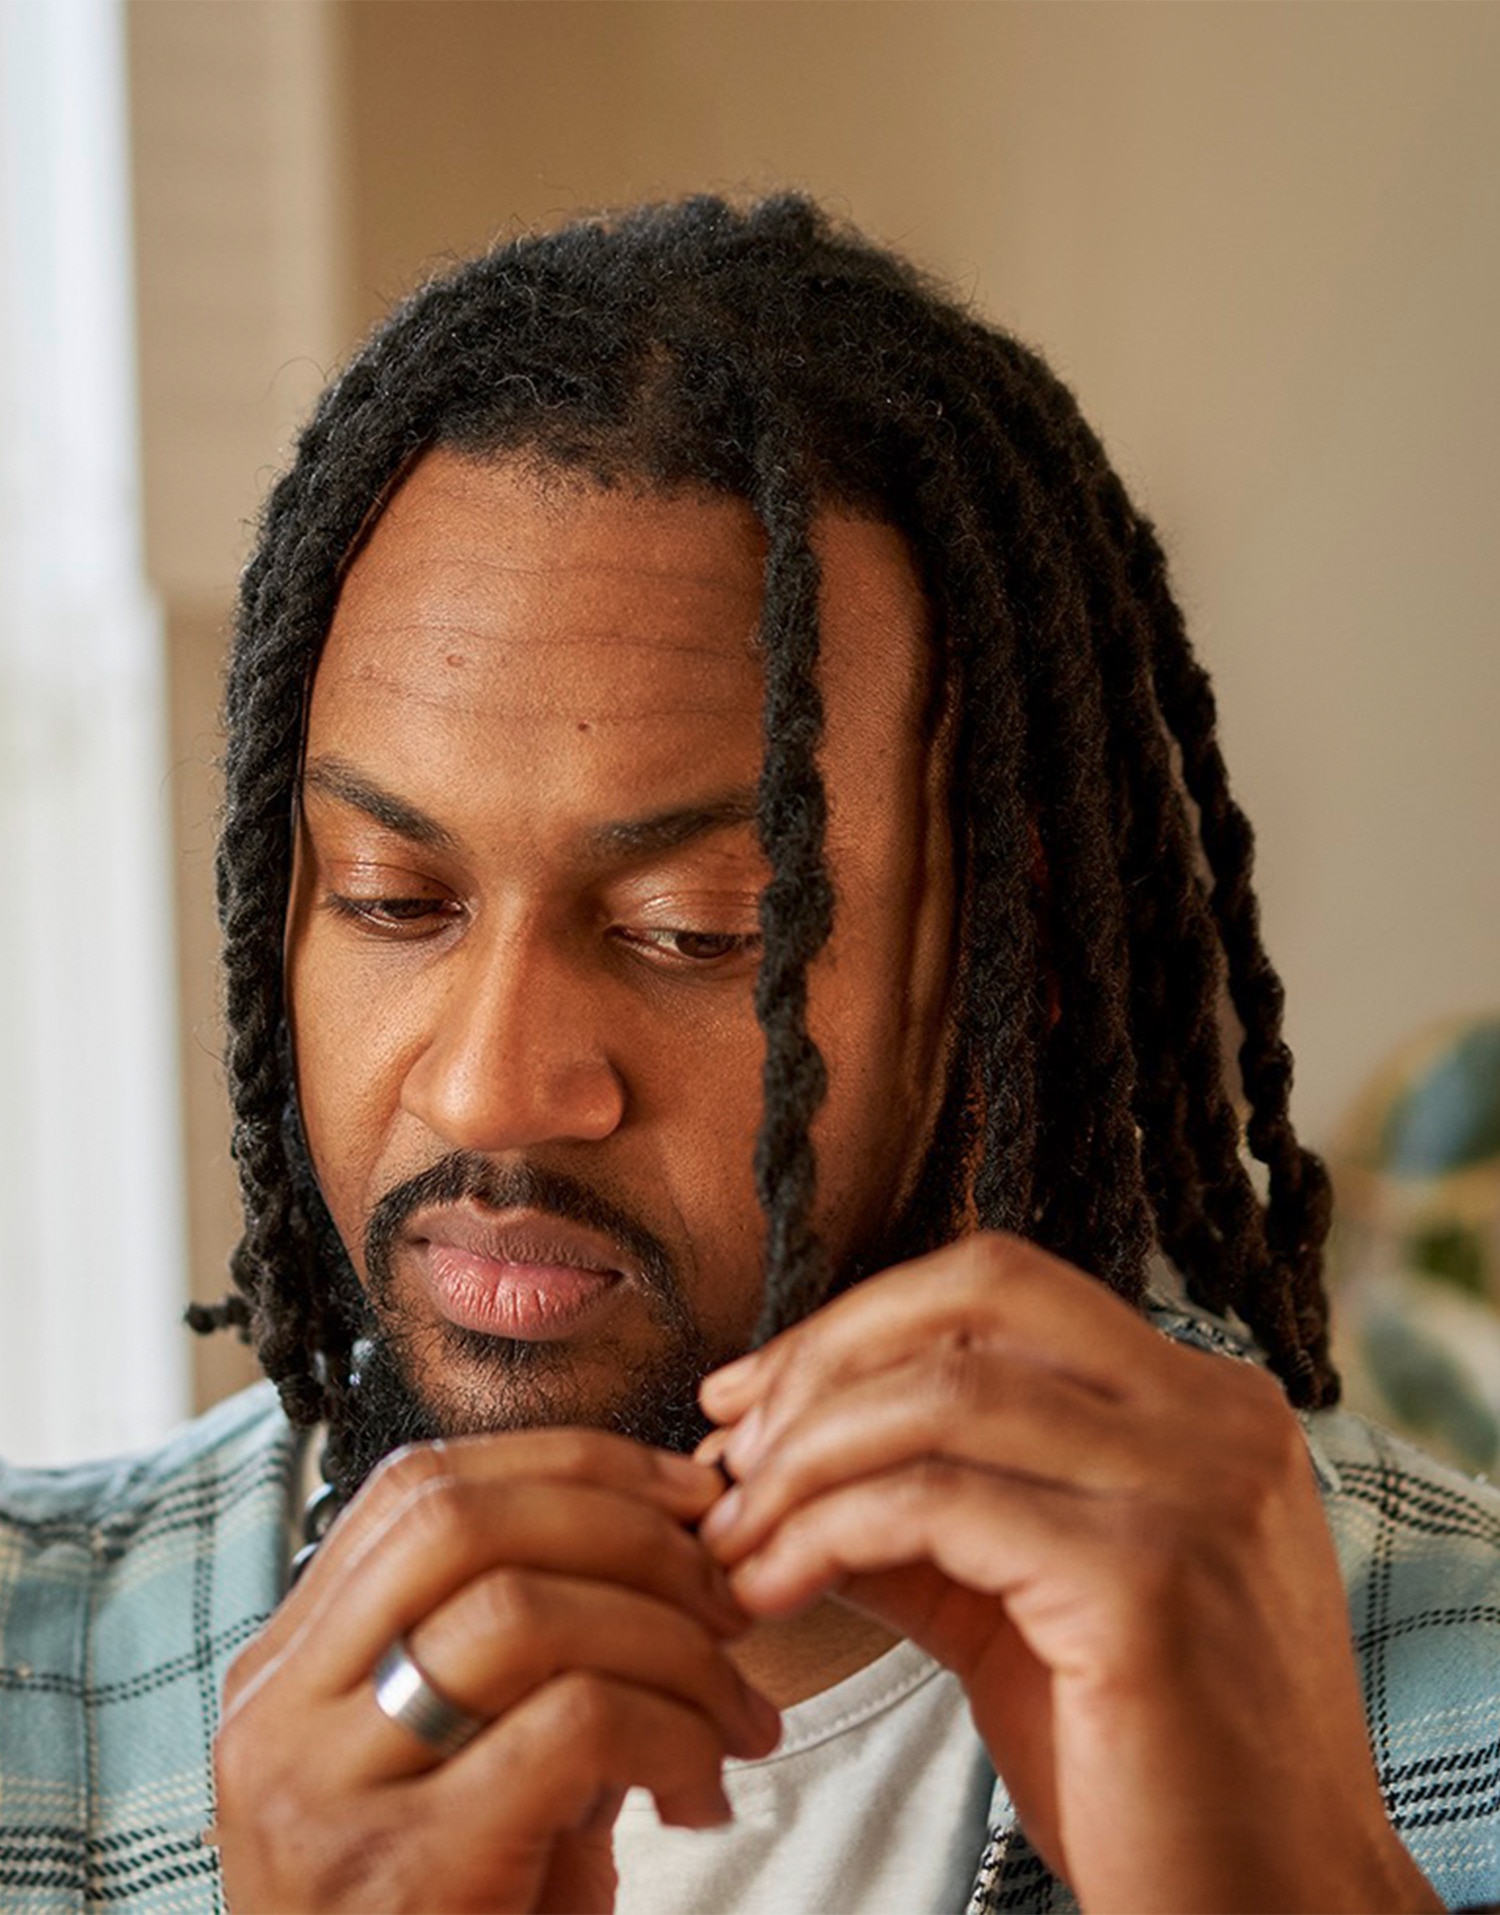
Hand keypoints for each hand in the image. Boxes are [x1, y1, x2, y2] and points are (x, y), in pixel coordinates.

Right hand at [214, 1428, 779, 1912]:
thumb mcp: (466, 1765)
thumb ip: (528, 1652)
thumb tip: (677, 1528)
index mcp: (285, 1668)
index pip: (419, 1487)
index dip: (568, 1463)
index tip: (684, 1493)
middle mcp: (278, 1714)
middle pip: (458, 1520)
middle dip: (623, 1525)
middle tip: (725, 1591)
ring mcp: (324, 1793)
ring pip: (520, 1611)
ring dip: (670, 1640)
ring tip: (739, 1711)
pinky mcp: (405, 1871)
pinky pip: (574, 1724)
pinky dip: (673, 1730)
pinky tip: (704, 1792)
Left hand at [699, 1233, 1439, 1913]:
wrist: (1266, 1914)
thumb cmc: (1143, 1764)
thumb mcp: (1024, 1598)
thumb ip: (925, 1510)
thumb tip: (770, 1454)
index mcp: (1202, 1403)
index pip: (1003, 1287)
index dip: (861, 1324)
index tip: (753, 1395)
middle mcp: (1213, 1419)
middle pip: (974, 1299)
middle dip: (823, 1360)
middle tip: (727, 1448)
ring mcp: (1190, 1490)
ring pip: (939, 1397)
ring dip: (801, 1459)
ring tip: (728, 1537)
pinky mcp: (1142, 1580)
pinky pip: (932, 1505)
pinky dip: (823, 1532)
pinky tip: (767, 1589)